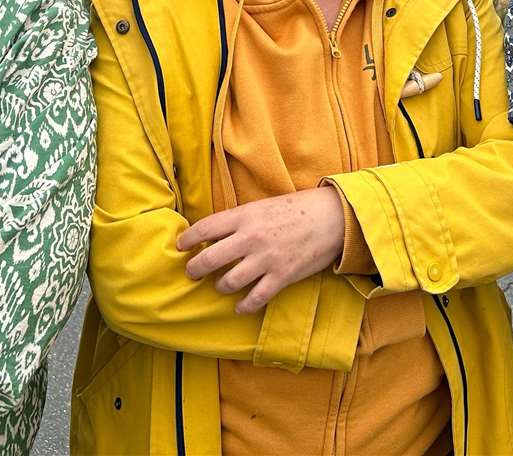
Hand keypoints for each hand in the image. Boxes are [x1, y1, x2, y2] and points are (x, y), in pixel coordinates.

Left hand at [176, 187, 345, 314]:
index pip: (205, 228)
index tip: (180, 246)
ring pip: (229, 281)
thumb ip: (239, 220)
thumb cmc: (296, 209)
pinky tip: (239, 306)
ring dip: (220, 286)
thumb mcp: (262, 206)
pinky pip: (255, 298)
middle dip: (195, 269)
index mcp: (244, 216)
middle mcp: (251, 238)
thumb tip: (214, 234)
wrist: (331, 218)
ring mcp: (266, 259)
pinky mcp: (282, 276)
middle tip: (191, 272)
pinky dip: (244, 305)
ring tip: (220, 285)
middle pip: (209, 259)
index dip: (187, 239)